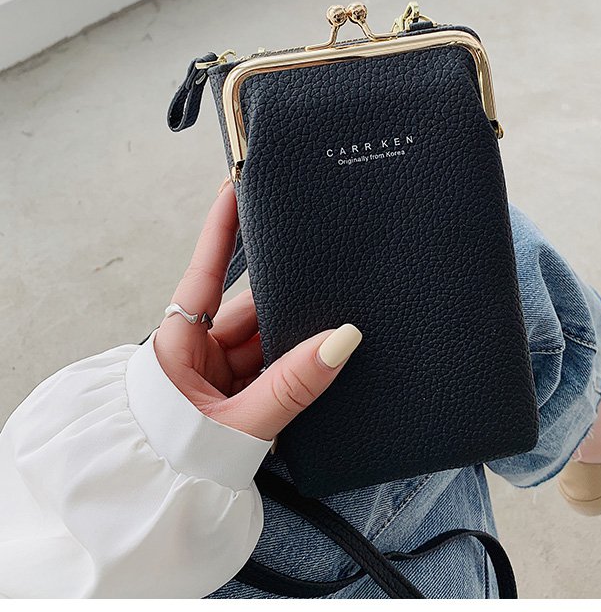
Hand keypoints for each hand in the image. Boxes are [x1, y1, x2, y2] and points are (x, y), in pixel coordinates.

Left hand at [153, 179, 361, 440]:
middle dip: (287, 295)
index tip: (237, 182)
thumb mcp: (238, 424)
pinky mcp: (236, 390)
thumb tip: (342, 340)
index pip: (205, 269)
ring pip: (265, 337)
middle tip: (326, 269)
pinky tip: (325, 354)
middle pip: (249, 307)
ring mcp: (218, 370)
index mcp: (179, 342)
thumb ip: (292, 385)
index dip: (222, 226)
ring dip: (296, 335)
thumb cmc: (176, 464)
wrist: (164, 513)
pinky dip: (296, 361)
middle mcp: (198, 349)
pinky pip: (270, 363)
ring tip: (336, 319)